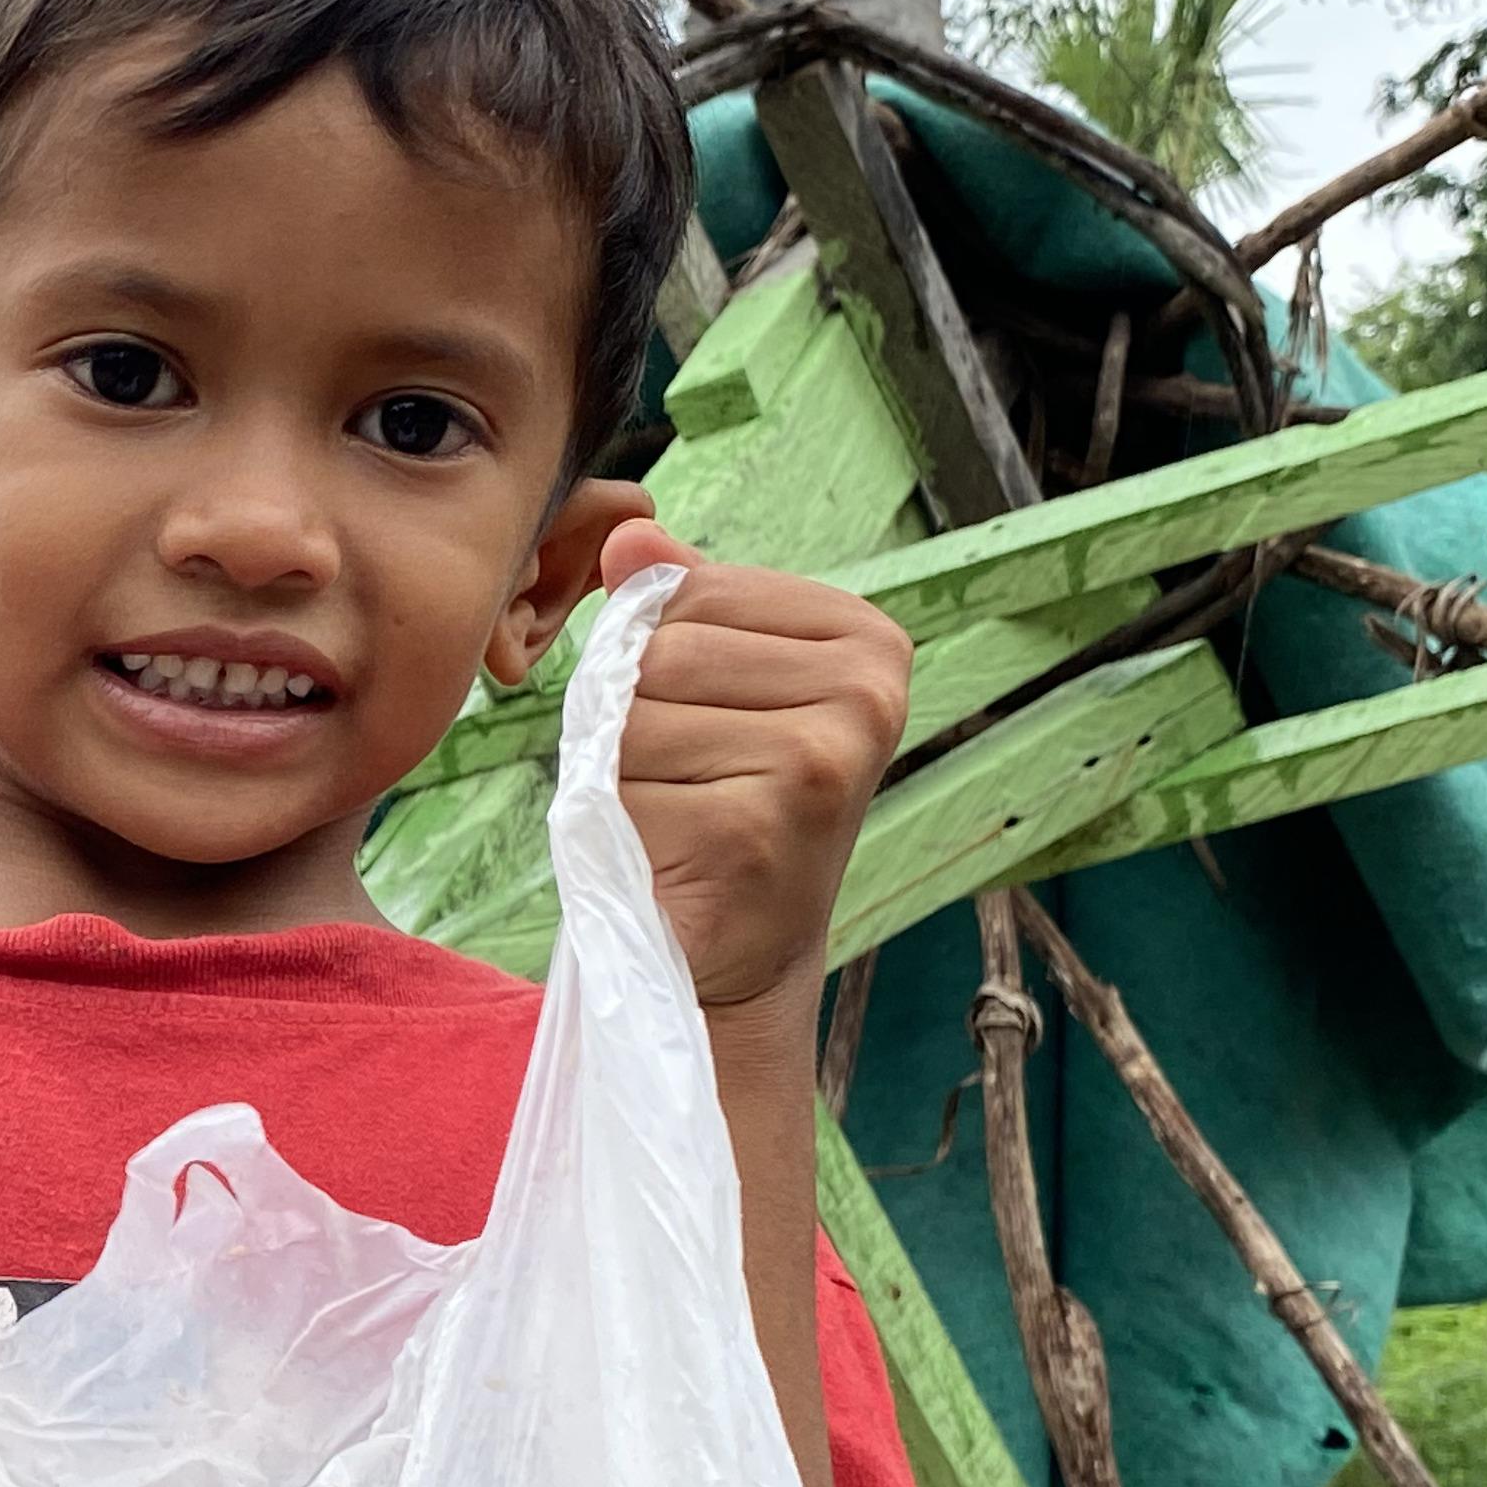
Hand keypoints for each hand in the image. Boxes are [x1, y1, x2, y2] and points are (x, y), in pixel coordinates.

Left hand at [598, 513, 909, 1012]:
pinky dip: (618, 826)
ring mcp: (817, 762)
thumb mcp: (721, 691)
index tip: (709, 725)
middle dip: (637, 718)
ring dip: (623, 773)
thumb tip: (627, 531)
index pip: (692, 593)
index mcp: (868, 639)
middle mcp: (864, 693)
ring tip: (679, 817)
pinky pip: (623, 785)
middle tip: (686, 784)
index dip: (658, 660)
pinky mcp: (758, 828)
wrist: (742, 955)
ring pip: (633, 716)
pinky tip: (672, 858)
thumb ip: (682, 604)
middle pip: (661, 650)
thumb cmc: (725, 806)